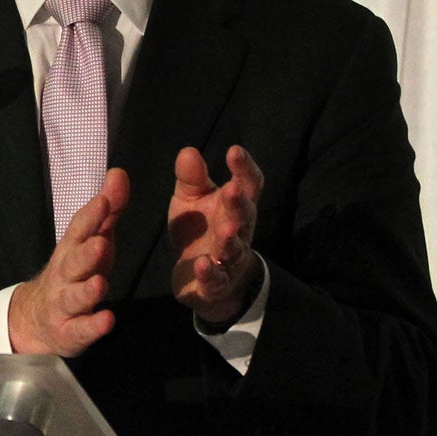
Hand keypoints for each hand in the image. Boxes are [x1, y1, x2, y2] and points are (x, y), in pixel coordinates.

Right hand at [8, 168, 129, 355]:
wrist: (37, 319)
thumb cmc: (75, 273)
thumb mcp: (92, 241)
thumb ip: (107, 211)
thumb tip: (119, 173)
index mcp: (71, 250)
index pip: (78, 231)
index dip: (90, 216)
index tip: (104, 201)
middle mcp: (64, 275)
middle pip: (73, 263)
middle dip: (85, 254)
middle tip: (101, 244)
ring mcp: (64, 304)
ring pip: (73, 297)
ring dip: (86, 291)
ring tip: (99, 284)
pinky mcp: (69, 332)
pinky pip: (80, 330)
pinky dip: (92, 326)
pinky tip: (107, 320)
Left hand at [168, 144, 264, 324]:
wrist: (203, 277)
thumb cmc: (202, 229)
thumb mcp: (191, 200)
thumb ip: (191, 179)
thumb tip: (188, 151)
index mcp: (235, 206)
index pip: (248, 184)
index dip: (245, 168)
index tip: (234, 151)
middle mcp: (239, 231)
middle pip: (245, 216)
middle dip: (239, 204)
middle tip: (232, 190)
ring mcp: (229, 259)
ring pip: (234, 249)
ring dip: (231, 239)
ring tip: (226, 230)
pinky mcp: (215, 283)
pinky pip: (215, 279)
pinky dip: (210, 273)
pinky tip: (202, 265)